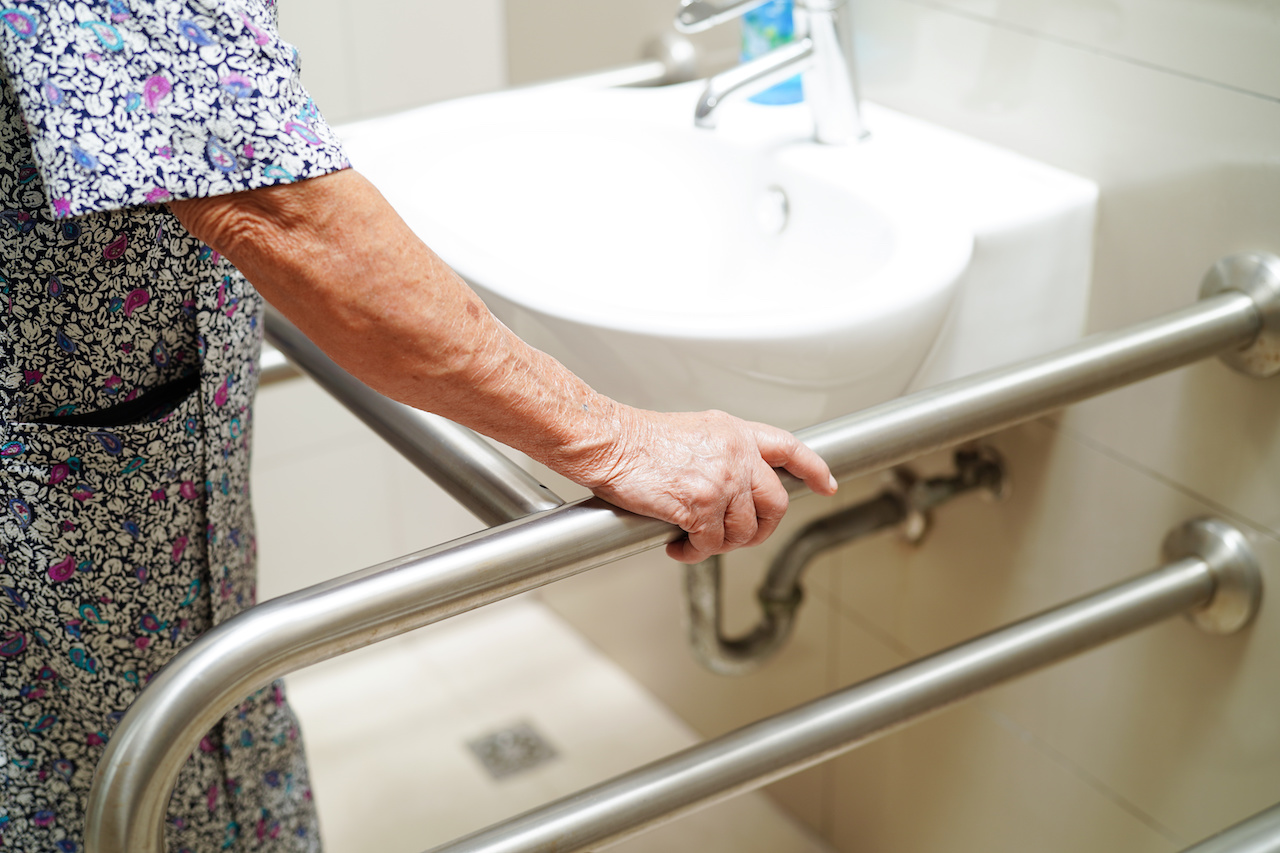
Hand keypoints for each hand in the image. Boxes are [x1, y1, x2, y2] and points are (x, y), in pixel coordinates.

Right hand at [565, 407, 837, 563]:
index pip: (788, 449)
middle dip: (760, 529)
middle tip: (736, 537)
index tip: (825, 484)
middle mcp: (736, 453)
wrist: (607, 442)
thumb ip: (721, 452)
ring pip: (743, 531)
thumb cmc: (637, 440)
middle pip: (775, 503)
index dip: (812, 469)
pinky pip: (710, 544)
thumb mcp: (692, 431)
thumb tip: (730, 485)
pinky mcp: (700, 504)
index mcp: (735, 432)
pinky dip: (694, 553)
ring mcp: (721, 479)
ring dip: (719, 544)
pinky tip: (678, 546)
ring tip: (694, 540)